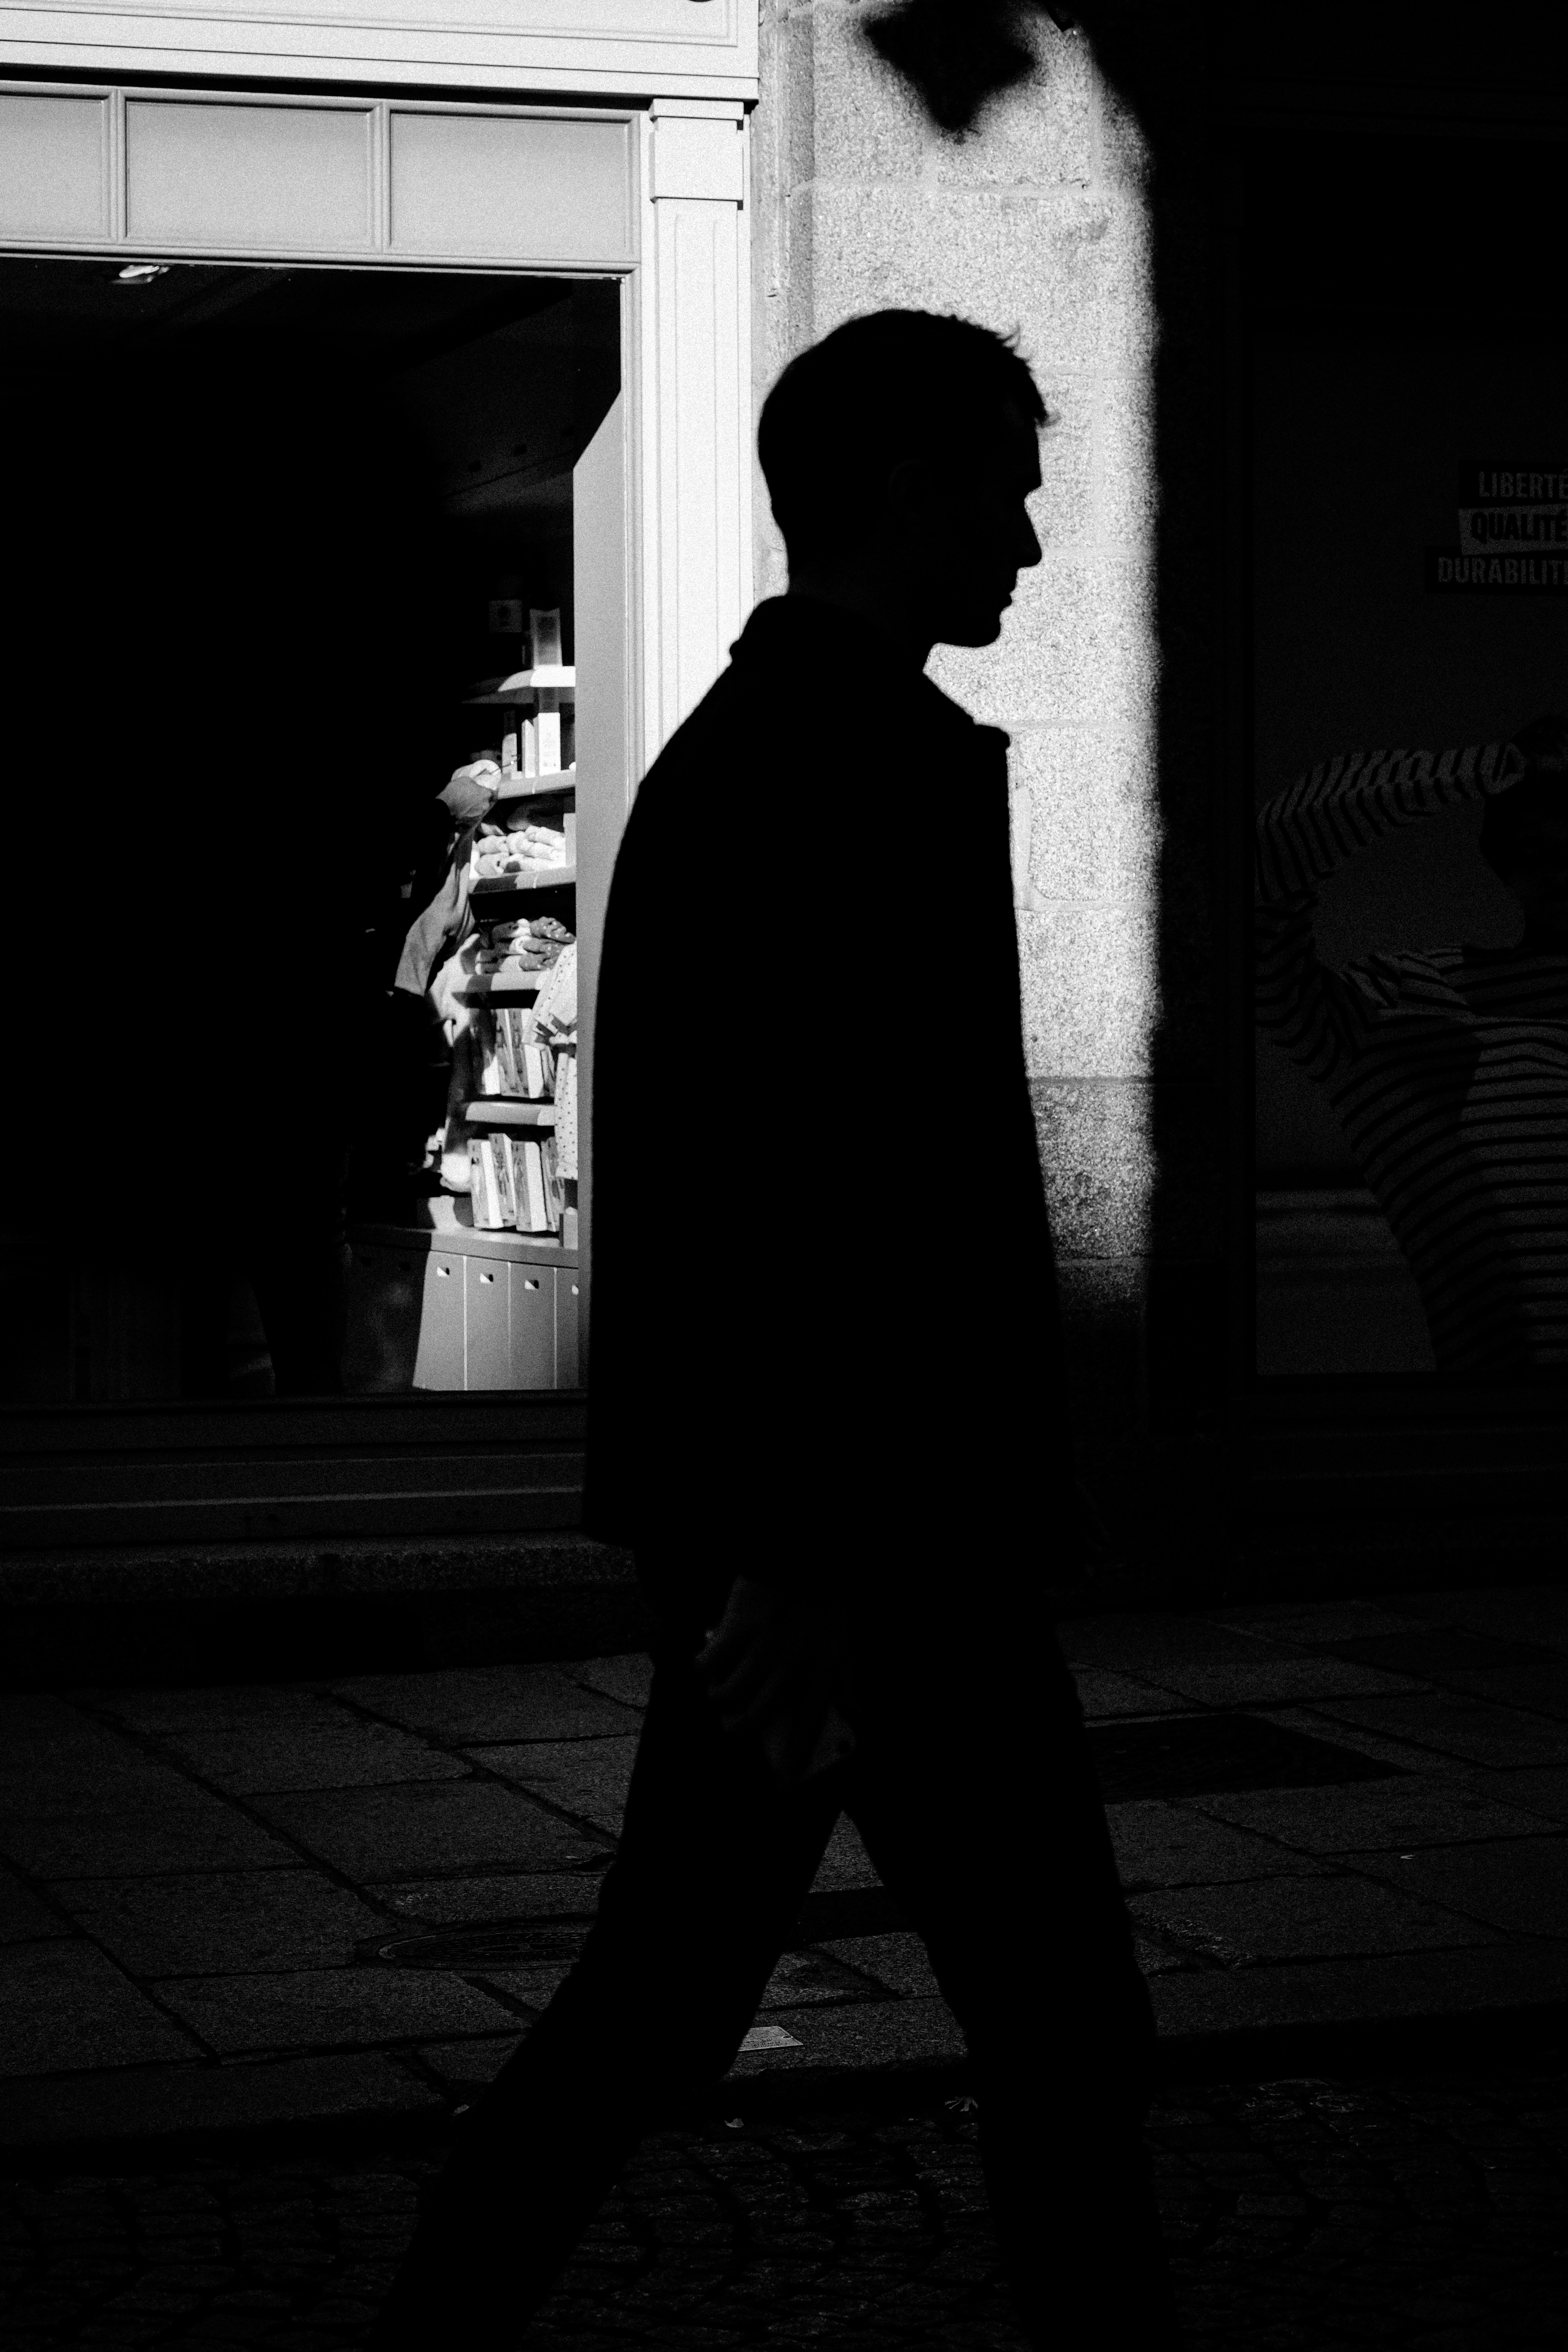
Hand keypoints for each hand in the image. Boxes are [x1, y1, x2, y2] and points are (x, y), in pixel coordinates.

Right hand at [695, 1576, 855, 1788]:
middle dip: (736, 1730)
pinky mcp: (737, 1628)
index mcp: (823, 1669)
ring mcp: (762, 1647)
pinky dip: (701, 1668)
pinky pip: (706, 1665)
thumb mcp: (844, 1642)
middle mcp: (792, 1664)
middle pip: (754, 1718)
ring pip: (725, 1695)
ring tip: (719, 1690)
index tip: (783, 1787)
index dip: (794, 1760)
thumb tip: (860, 1715)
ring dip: (718, 1699)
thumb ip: (849, 1682)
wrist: (801, 1562)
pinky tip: (706, 1661)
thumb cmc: (824, 1603)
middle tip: (731, 1728)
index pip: (808, 1725)